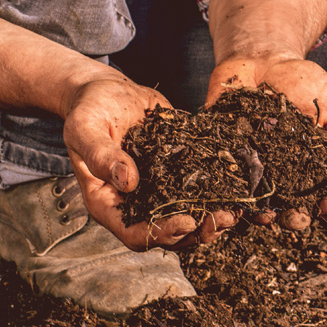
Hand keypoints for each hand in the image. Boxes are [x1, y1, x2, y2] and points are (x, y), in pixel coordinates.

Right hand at [61, 77, 238, 249]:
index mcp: (108, 202)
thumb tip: (128, 182)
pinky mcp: (179, 174)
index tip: (187, 221)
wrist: (108, 91)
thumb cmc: (90, 110)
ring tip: (236, 211)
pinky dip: (220, 194)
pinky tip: (241, 188)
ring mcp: (159, 192)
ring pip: (189, 219)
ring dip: (213, 220)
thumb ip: (101, 155)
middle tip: (224, 218)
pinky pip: (200, 191)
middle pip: (168, 235)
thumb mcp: (85, 128)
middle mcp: (135, 204)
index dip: (162, 233)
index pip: (134, 233)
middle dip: (198, 232)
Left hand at [206, 55, 326, 228]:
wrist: (263, 59)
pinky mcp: (226, 159)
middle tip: (296, 217)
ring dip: (262, 215)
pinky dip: (228, 191)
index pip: (326, 197)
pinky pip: (225, 180)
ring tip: (265, 215)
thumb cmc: (307, 84)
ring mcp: (254, 170)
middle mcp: (285, 177)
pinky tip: (234, 196)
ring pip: (258, 203)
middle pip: (292, 209)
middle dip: (296, 219)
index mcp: (316, 169)